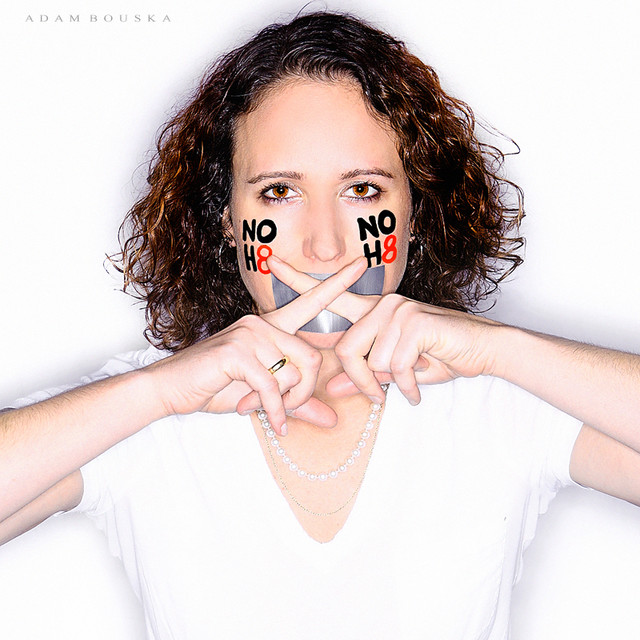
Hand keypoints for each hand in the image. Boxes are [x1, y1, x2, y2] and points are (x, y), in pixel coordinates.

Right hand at [145, 258, 366, 433]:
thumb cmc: (216, 387)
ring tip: (266, 412)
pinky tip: (272, 423)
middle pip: (311, 358)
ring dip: (285, 403)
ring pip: (294, 373)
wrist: (170, 388)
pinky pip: (273, 386)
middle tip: (287, 411)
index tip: (361, 262)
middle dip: (304, 393)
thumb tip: (332, 419)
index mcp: (271, 327)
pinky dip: (275, 410)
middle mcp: (262, 324)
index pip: (310, 301)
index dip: (337, 283)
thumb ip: (298, 404)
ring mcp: (249, 334)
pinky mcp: (237, 352)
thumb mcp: (264, 397)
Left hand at [267, 256, 500, 404]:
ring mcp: (397, 310)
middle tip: (378, 398)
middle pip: (347, 351)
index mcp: (373, 312)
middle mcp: (382, 305)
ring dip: (390, 384)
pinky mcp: (414, 322)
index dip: (297, 280)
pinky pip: (395, 367)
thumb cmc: (440, 356)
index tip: (269, 262)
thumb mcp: (396, 372)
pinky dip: (407, 386)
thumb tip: (334, 390)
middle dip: (362, 383)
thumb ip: (365, 377)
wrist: (484, 349)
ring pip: (372, 362)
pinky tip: (419, 387)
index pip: (329, 294)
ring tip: (410, 383)